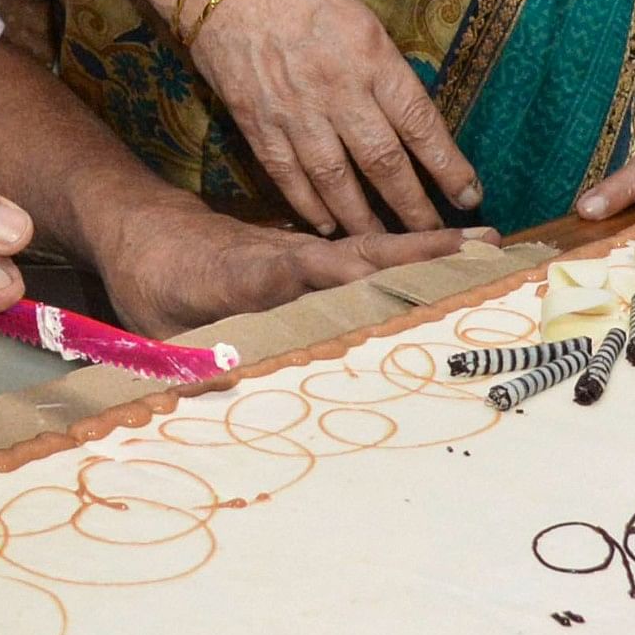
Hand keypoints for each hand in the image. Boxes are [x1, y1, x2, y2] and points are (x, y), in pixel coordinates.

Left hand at [86, 203, 490, 337]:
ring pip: (371, 250)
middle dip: (415, 253)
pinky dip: (413, 255)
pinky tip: (456, 259)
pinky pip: (367, 255)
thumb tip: (223, 407)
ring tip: (490, 249)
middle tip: (478, 251)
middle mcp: (284, 254)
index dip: (329, 273)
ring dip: (428, 250)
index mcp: (239, 272)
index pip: (286, 270)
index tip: (373, 275)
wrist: (144, 227)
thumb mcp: (156, 332)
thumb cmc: (153, 282)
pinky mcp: (314, 254)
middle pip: (354, 252)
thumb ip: (189, 367)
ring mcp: (304, 250)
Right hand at [183, 0, 483, 236]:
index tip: (469, 195)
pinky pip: (288, 175)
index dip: (448, 166)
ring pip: (337, 181)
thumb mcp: (359, 17)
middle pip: (384, 163)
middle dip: (413, 207)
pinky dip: (310, 206)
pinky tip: (328, 226)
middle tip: (434, 238)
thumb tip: (408, 119)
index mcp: (370, 56)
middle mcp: (337, 88)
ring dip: (364, 219)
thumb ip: (382, 69)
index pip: (420, 124)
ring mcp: (294, 110)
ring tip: (386, 245)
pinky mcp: (256, 122)